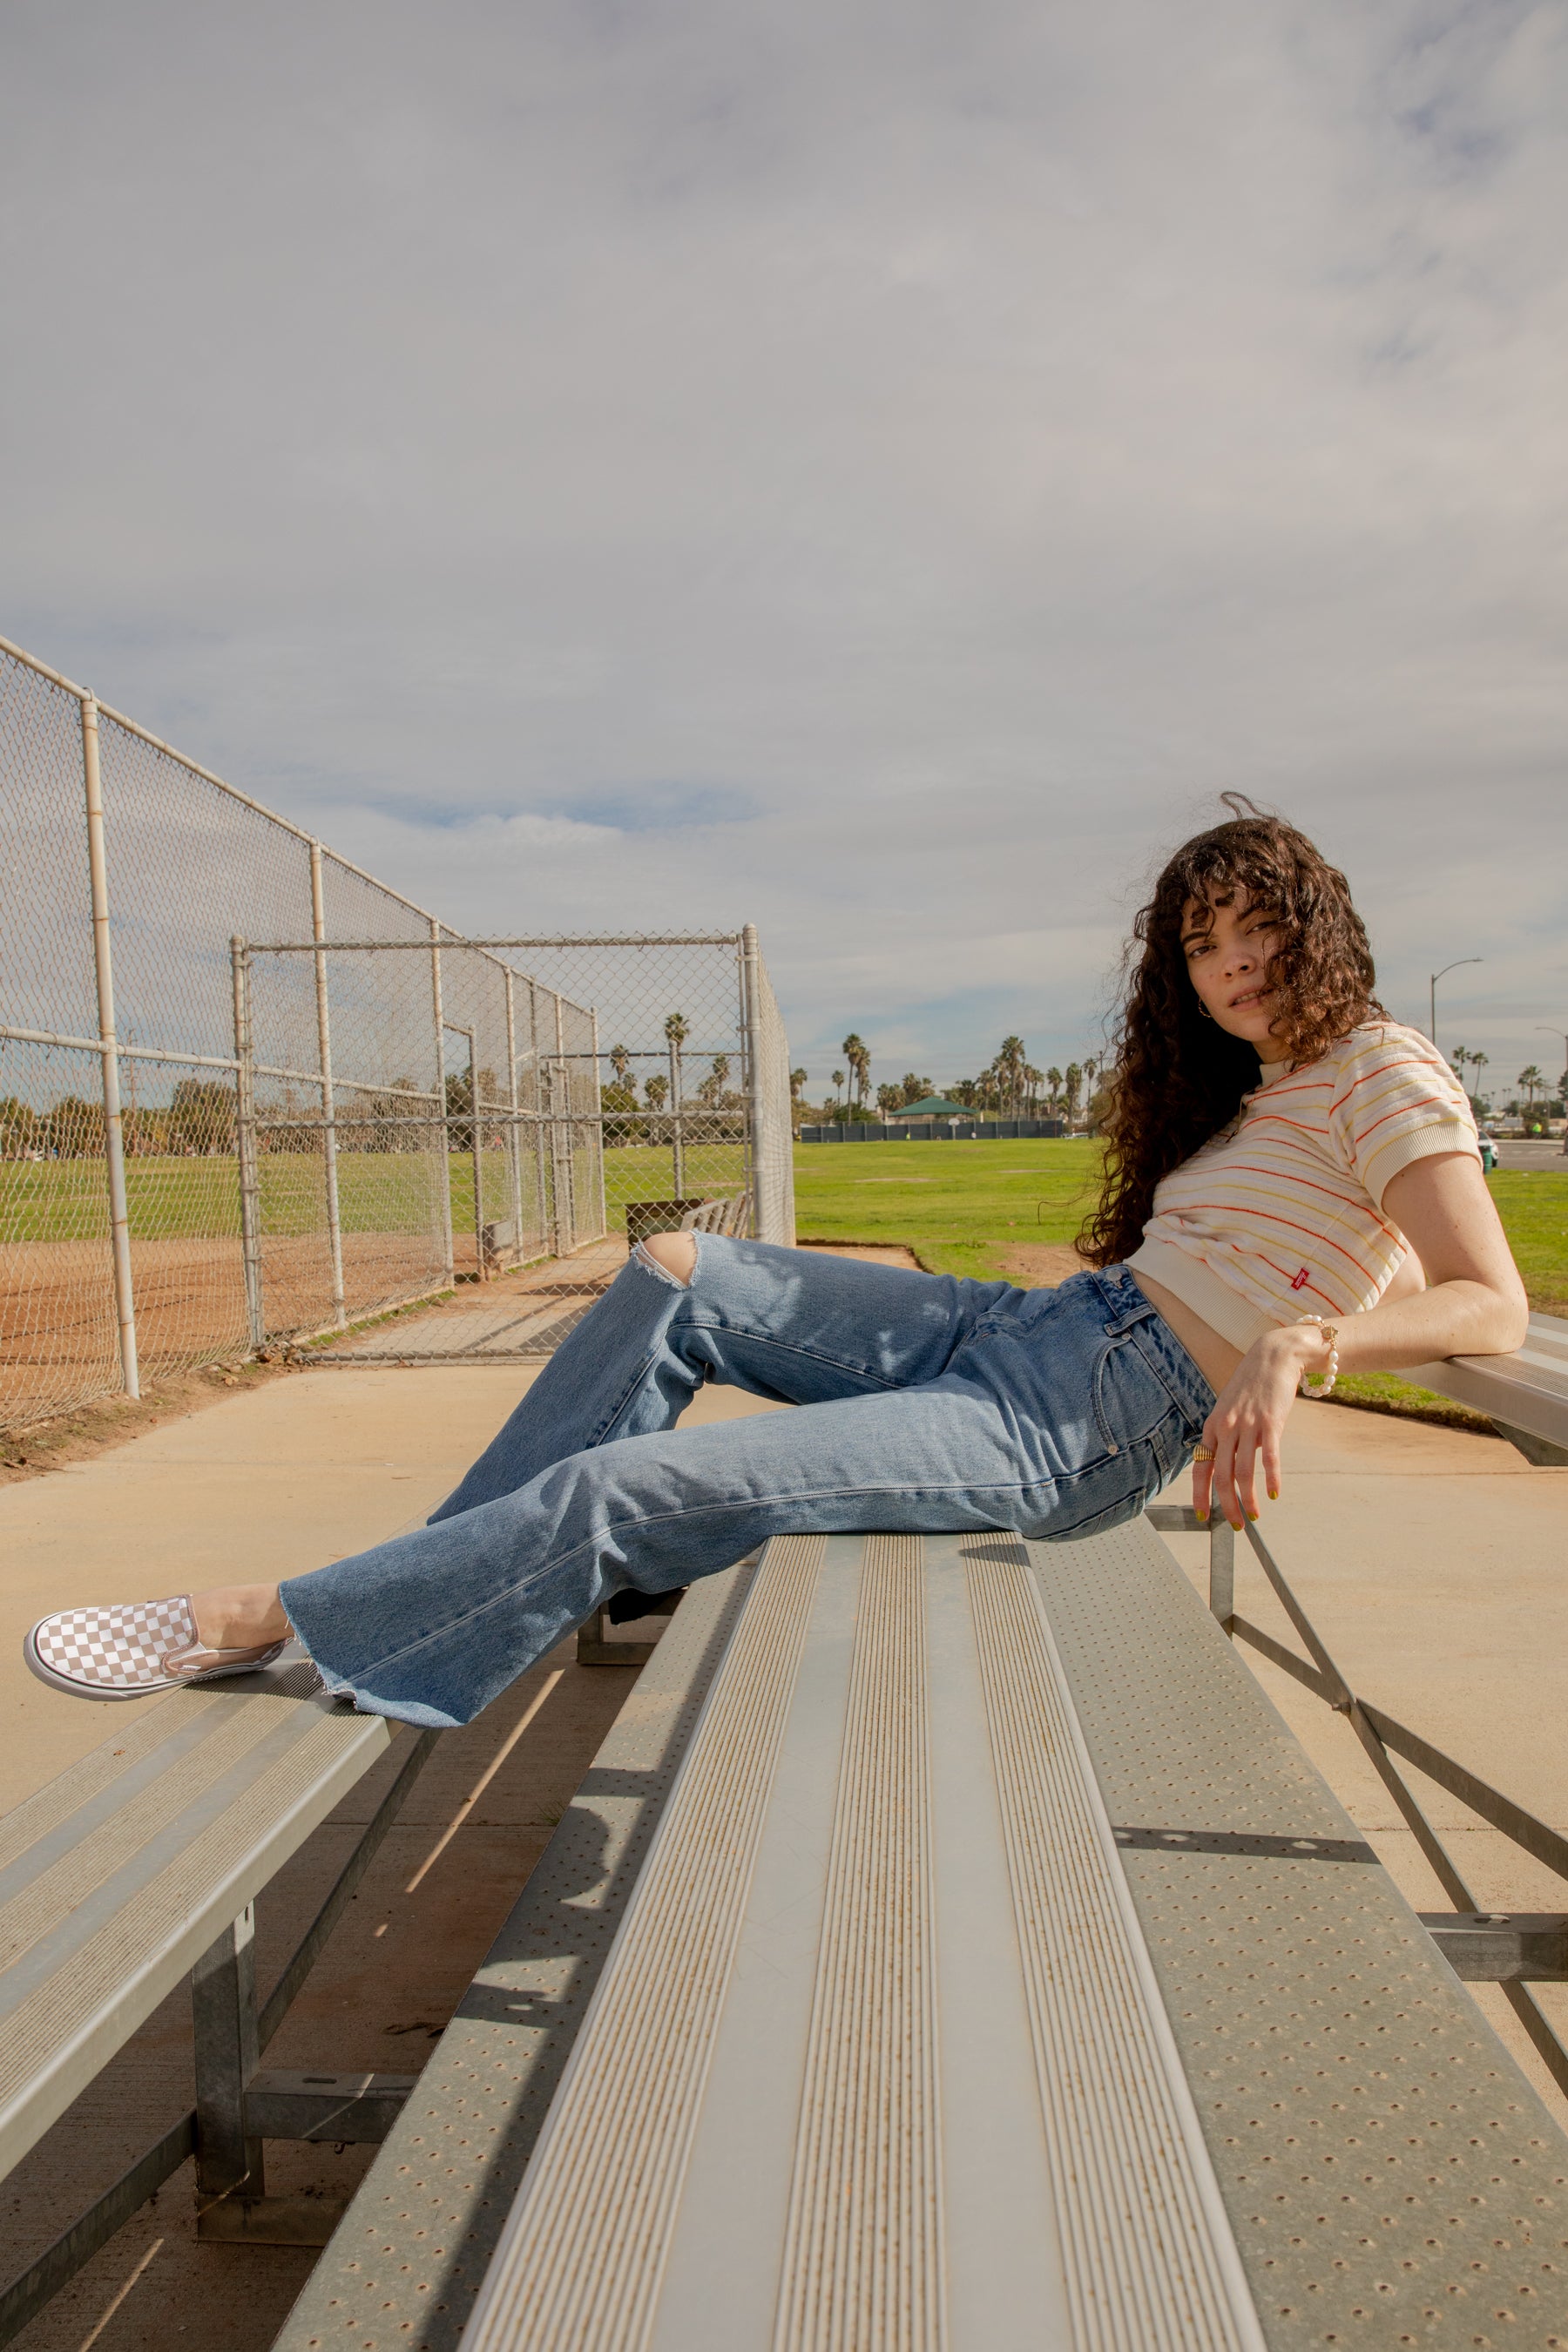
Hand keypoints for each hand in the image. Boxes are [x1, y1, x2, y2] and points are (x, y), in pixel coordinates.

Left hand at [1192, 1327, 1318, 1527]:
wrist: (1273, 1357)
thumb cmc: (1252, 1386)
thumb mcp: (1231, 1409)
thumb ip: (1231, 1437)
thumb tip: (1237, 1465)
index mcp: (1213, 1426)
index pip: (1201, 1467)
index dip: (1200, 1494)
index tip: (1202, 1515)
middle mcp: (1226, 1427)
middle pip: (1222, 1475)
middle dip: (1227, 1505)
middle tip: (1236, 1524)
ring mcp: (1248, 1425)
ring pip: (1243, 1472)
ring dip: (1249, 1499)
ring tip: (1255, 1515)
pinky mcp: (1271, 1423)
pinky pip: (1270, 1458)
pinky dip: (1272, 1479)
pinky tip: (1274, 1494)